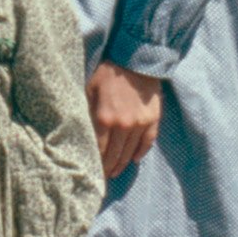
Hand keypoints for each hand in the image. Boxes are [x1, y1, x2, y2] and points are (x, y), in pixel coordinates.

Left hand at [88, 62, 161, 178]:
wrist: (136, 59)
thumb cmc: (108, 73)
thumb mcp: (90, 90)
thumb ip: (88, 113)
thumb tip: (84, 134)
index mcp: (104, 119)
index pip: (99, 150)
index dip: (95, 163)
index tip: (91, 172)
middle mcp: (123, 126)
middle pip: (114, 155)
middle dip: (108, 168)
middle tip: (103, 177)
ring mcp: (140, 124)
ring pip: (130, 153)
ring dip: (122, 164)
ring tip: (115, 172)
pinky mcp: (153, 120)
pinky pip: (147, 142)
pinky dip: (140, 153)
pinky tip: (134, 159)